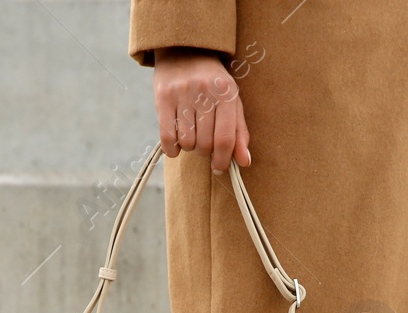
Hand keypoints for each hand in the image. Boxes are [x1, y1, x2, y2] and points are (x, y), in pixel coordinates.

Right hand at [152, 47, 251, 173]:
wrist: (185, 50)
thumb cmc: (213, 83)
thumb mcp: (232, 101)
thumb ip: (239, 132)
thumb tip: (244, 162)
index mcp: (226, 93)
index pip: (225, 138)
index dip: (222, 160)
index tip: (218, 167)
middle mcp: (205, 92)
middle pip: (204, 143)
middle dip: (204, 152)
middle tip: (203, 143)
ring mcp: (182, 93)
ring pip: (186, 142)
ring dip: (188, 147)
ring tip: (191, 136)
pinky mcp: (163, 97)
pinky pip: (167, 136)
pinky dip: (172, 149)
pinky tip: (176, 146)